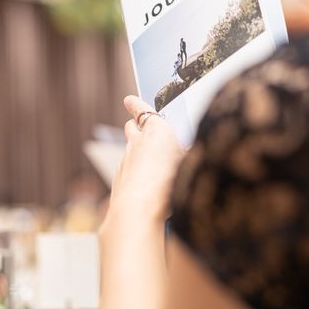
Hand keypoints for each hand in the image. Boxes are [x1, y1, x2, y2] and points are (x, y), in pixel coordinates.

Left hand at [105, 96, 185, 227]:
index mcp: (157, 131)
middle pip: (131, 127)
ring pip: (129, 149)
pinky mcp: (119, 179)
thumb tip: (188, 152)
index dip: (136, 104)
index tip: (128, 99)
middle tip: (138, 125)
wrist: (139, 209)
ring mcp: (125, 160)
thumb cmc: (170, 182)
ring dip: (136, 151)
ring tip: (150, 162)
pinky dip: (134, 172)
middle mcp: (137, 142)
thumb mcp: (189, 162)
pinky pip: (126, 169)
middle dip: (135, 125)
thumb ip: (187, 154)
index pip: (143, 110)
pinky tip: (145, 185)